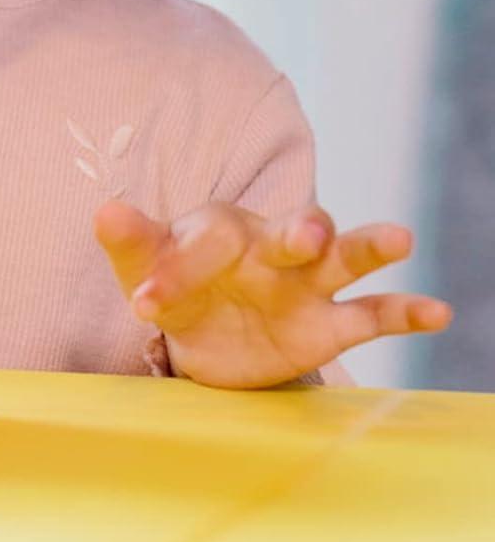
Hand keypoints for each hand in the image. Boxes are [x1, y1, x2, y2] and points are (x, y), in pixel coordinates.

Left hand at [94, 199, 452, 387]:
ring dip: (368, 246)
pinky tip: (437, 310)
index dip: (174, 270)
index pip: (202, 243)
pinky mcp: (327, 324)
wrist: (203, 332)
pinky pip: (371, 314)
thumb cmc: (173, 282)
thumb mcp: (144, 268)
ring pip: (343, 257)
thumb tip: (104, 209)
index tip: (145, 303)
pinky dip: (404, 311)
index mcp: (218, 228)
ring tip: (399, 237)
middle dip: (298, 229)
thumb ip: (130, 243)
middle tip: (306, 234)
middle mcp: (268, 246)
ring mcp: (303, 283)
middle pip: (290, 228)